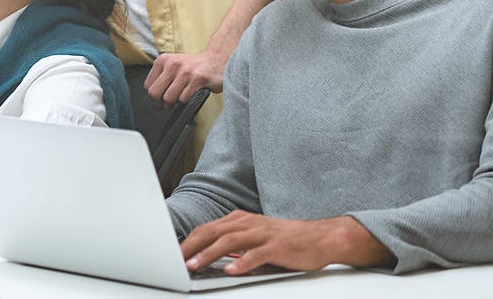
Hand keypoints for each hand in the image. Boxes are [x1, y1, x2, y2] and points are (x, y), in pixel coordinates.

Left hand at [145, 50, 227, 106]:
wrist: (217, 60)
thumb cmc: (194, 66)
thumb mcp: (173, 65)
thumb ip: (162, 77)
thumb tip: (152, 97)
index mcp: (163, 60)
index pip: (148, 85)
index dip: (152, 97)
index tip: (158, 101)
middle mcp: (173, 64)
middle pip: (155, 93)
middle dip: (159, 104)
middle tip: (165, 107)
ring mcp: (185, 71)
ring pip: (168, 98)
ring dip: (172, 105)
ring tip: (176, 103)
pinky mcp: (198, 79)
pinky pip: (184, 98)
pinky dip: (185, 101)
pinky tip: (189, 96)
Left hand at [180, 211, 391, 273]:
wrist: (321, 237)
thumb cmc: (286, 240)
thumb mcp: (254, 237)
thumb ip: (233, 243)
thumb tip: (207, 255)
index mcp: (240, 220)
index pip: (206, 229)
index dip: (187, 241)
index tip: (171, 253)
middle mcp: (248, 223)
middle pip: (212, 232)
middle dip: (191, 246)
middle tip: (174, 260)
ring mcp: (263, 234)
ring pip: (230, 241)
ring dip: (209, 254)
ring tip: (194, 265)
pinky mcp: (278, 246)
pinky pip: (257, 254)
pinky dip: (242, 262)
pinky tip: (231, 270)